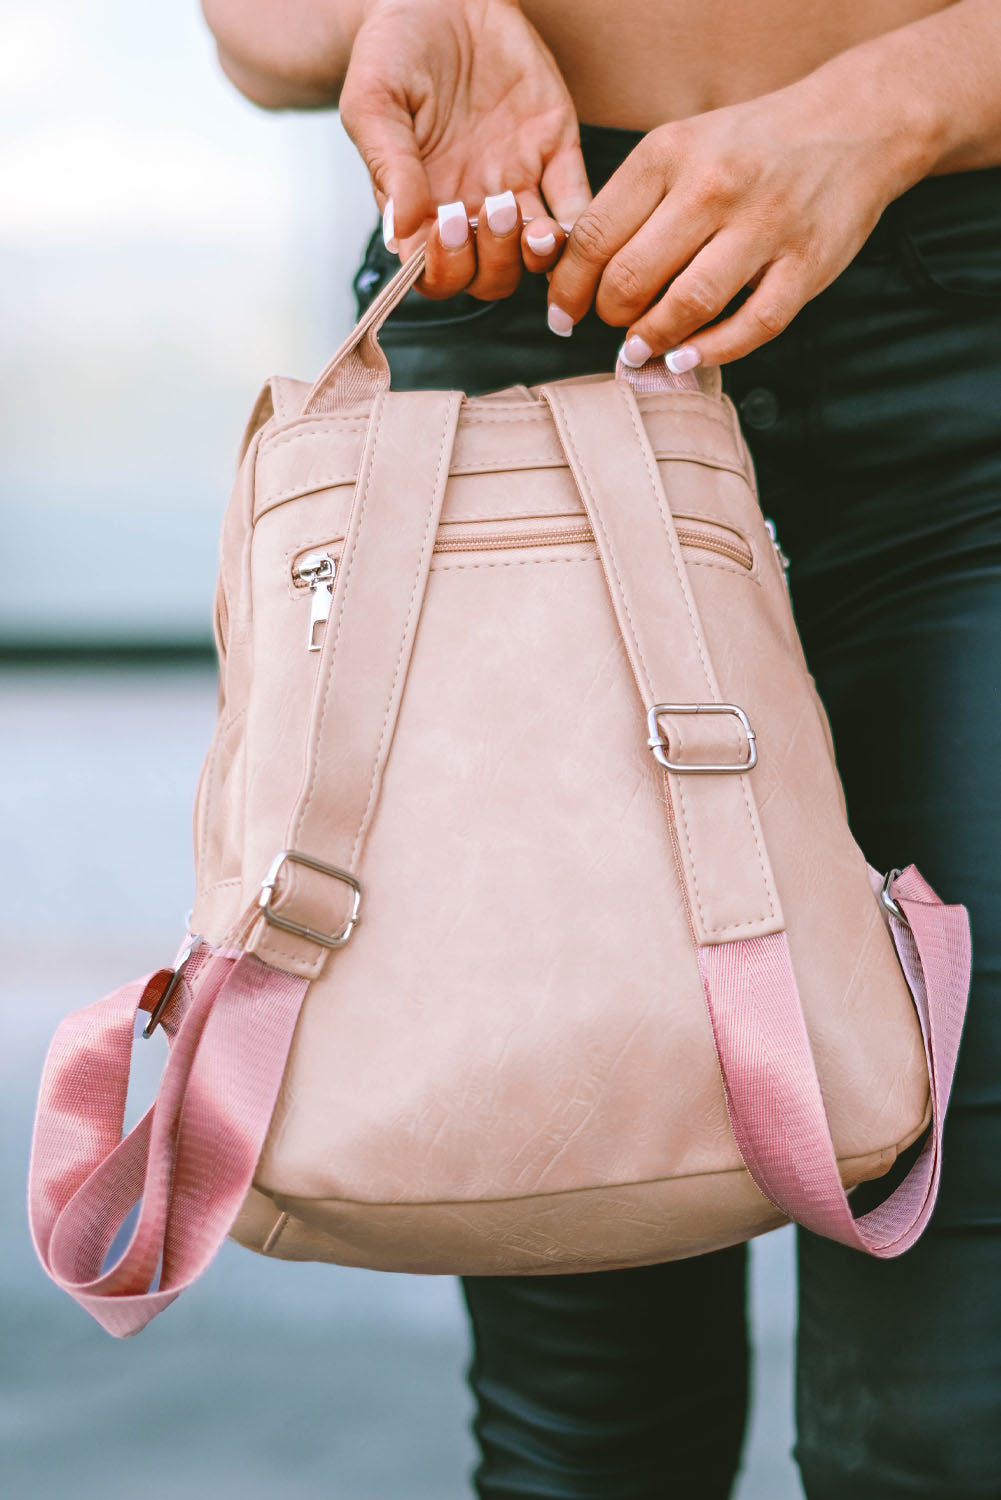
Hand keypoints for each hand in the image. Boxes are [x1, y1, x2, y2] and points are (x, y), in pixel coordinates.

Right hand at [339, 0, 591, 299]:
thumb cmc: (394, 48)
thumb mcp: (374, 102)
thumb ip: (389, 167)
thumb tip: (400, 234)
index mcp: (423, 205)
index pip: (437, 273)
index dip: (444, 268)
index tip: (442, 228)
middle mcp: (471, 205)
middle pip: (490, 276)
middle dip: (491, 259)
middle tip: (487, 209)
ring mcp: (517, 183)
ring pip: (533, 253)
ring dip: (533, 253)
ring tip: (527, 220)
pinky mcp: (555, 151)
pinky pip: (576, 205)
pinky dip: (577, 225)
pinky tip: (566, 219)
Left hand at [545, 66, 931, 368]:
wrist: (855, 123)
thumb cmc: (750, 146)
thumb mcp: (681, 147)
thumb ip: (632, 203)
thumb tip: (575, 274)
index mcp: (670, 152)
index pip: (594, 235)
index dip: (569, 287)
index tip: (564, 313)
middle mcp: (715, 185)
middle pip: (632, 275)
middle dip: (609, 315)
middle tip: (610, 325)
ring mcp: (766, 226)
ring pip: (688, 304)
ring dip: (652, 339)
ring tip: (638, 350)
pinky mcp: (808, 264)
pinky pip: (752, 324)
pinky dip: (711, 351)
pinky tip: (684, 359)